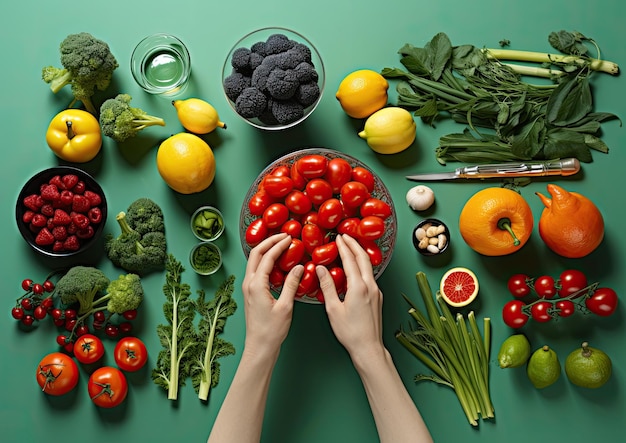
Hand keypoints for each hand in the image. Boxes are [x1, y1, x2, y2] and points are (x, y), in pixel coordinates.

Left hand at [242, 233, 302, 357]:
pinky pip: (256, 270)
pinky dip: (265, 261)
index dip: (279, 245)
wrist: (260, 347)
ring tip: (280, 244)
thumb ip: (292, 284)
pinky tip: (276, 262)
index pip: (267, 257)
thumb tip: (299, 267)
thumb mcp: (286, 306)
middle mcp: (248, 283)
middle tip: (283, 235)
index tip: (290, 237)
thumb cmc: (272, 330)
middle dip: (269, 241)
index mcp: (256, 284)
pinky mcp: (251, 293)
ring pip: (254, 261)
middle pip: (256, 253)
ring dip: (266, 250)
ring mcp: (248, 288)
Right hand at [317, 235, 383, 357]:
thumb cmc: (349, 332)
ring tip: (350, 247)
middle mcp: (371, 286)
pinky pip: (370, 276)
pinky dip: (362, 266)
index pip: (350, 260)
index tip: (338, 237)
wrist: (368, 348)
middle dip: (354, 244)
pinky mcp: (378, 298)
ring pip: (368, 266)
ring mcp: (376, 292)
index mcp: (358, 287)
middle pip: (363, 258)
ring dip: (359, 254)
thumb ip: (327, 286)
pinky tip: (355, 268)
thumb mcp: (333, 309)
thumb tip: (320, 269)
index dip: (344, 247)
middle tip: (345, 235)